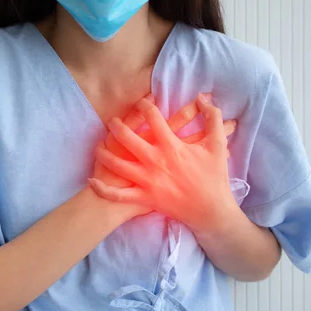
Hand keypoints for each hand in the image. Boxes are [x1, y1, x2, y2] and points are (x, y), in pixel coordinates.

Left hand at [89, 93, 238, 232]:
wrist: (210, 211)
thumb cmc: (214, 177)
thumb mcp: (217, 145)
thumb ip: (212, 118)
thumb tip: (204, 99)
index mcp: (172, 146)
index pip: (153, 119)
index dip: (145, 106)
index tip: (141, 102)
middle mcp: (155, 161)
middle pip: (128, 138)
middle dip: (117, 126)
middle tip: (112, 121)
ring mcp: (147, 181)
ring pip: (117, 164)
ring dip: (104, 153)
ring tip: (99, 145)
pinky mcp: (144, 198)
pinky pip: (118, 195)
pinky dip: (103, 189)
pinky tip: (93, 180)